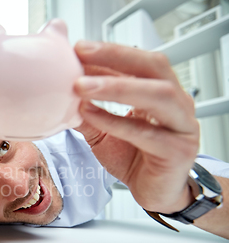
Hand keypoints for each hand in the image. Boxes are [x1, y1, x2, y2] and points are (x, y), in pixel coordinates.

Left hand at [73, 41, 199, 213]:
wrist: (155, 193)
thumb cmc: (135, 158)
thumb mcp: (103, 131)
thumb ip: (87, 112)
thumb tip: (60, 93)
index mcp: (161, 93)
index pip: (139, 62)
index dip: (110, 53)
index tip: (79, 49)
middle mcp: (177, 104)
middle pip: (153, 67)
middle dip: (116, 57)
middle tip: (82, 54)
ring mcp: (181, 126)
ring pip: (156, 95)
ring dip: (116, 87)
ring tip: (81, 86)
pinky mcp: (177, 151)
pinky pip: (145, 132)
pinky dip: (115, 121)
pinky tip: (90, 114)